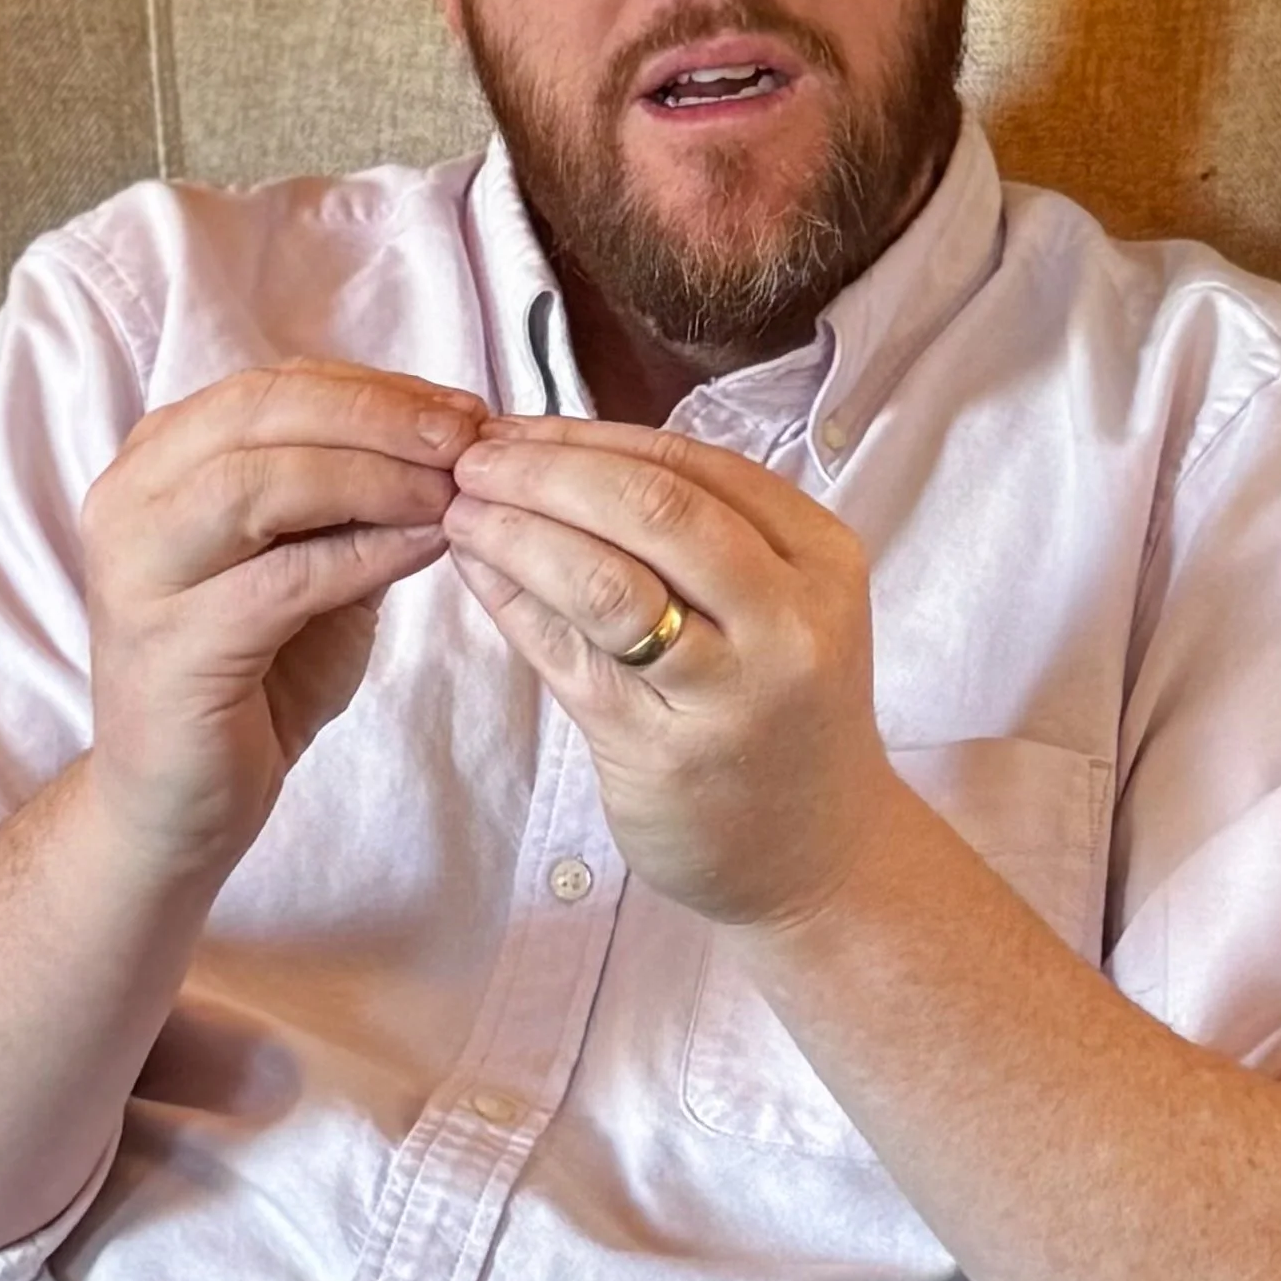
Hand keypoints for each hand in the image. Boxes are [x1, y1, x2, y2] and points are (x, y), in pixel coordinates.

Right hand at [81, 358, 485, 881]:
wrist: (178, 803)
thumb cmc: (252, 675)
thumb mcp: (310, 563)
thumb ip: (355, 500)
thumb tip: (451, 440)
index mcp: (158, 460)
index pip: (272, 388)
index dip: (375, 389)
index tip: (463, 408)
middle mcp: (130, 498)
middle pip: (262, 414)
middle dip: (379, 417)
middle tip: (467, 438)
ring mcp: (138, 570)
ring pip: (263, 482)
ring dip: (374, 477)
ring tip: (452, 493)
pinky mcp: (169, 646)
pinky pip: (281, 579)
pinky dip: (363, 553)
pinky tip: (425, 547)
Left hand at [445, 417, 896, 933]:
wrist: (819, 855)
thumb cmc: (778, 707)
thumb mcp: (775, 602)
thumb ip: (690, 529)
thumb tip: (547, 449)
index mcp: (818, 556)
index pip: (690, 464)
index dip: (586, 436)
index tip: (514, 425)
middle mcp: (787, 619)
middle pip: (653, 508)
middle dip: (547, 472)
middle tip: (472, 460)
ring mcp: (730, 692)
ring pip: (607, 583)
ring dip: (518, 533)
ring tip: (461, 512)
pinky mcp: (665, 755)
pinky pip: (571, 658)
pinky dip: (514, 603)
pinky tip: (476, 573)